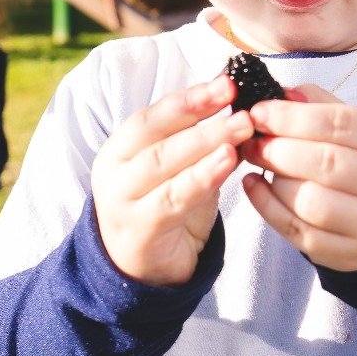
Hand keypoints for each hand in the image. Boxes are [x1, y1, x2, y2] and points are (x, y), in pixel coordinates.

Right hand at [90, 76, 254, 286]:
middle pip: (157, 134)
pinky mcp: (140, 230)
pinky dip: (203, 176)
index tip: (227, 83)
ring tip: (241, 127)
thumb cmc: (163, 210)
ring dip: (207, 141)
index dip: (189, 98)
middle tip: (241, 104)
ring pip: (165, 162)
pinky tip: (229, 161)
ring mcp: (122, 202)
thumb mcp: (178, 172)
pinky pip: (174, 197)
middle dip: (201, 114)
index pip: (153, 115)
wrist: (141, 272)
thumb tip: (239, 108)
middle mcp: (115, 172)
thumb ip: (198, 144)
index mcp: (120, 149)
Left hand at [242, 84, 356, 272]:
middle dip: (278, 148)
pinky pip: (300, 233)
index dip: (293, 116)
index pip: (341, 123)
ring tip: (258, 162)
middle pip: (326, 163)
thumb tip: (281, 95)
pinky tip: (254, 186)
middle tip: (251, 139)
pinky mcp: (348, 254)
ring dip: (275, 180)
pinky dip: (268, 207)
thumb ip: (322, 107)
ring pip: (312, 202)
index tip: (259, 111)